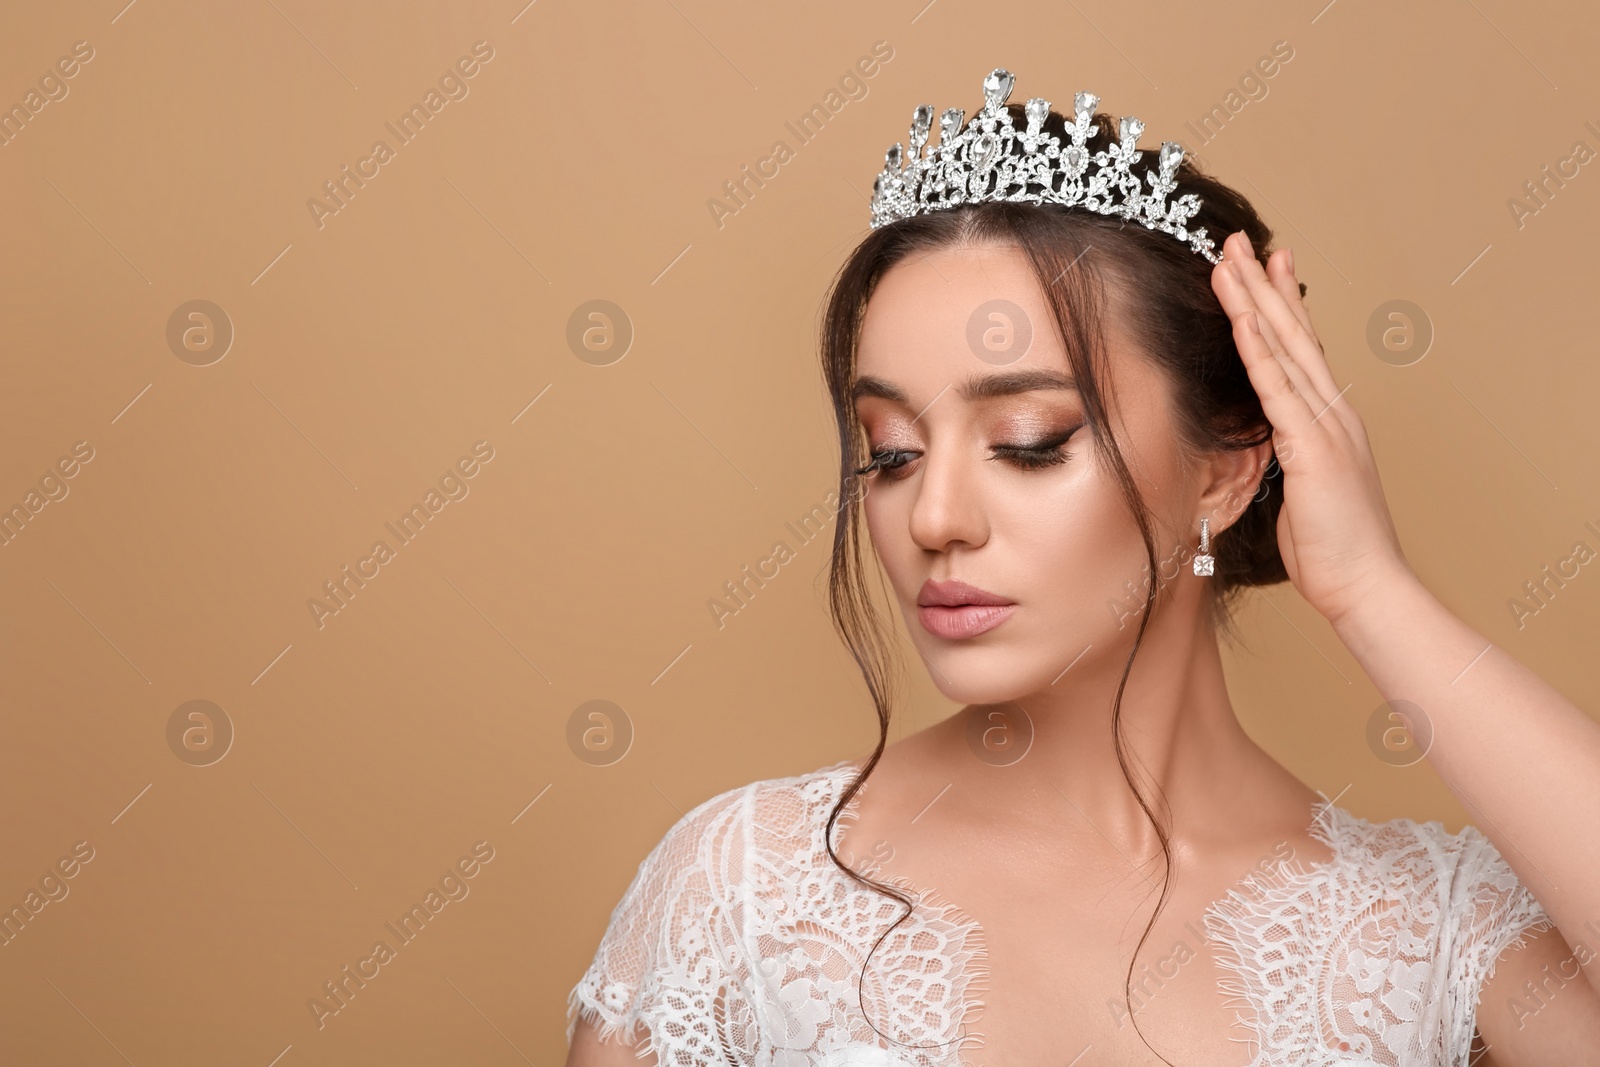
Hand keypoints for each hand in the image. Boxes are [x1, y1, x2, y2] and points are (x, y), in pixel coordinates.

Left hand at [1210, 230, 1415, 628]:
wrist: (1365, 585)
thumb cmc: (1331, 550)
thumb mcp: (1298, 493)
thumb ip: (1283, 461)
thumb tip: (1261, 450)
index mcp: (1328, 422)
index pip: (1300, 351)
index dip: (1281, 305)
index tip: (1264, 265)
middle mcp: (1332, 412)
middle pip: (1291, 334)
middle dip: (1262, 283)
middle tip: (1238, 239)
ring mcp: (1325, 425)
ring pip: (1283, 348)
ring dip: (1253, 300)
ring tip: (1228, 259)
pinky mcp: (1313, 446)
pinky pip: (1278, 388)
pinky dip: (1258, 349)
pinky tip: (1242, 316)